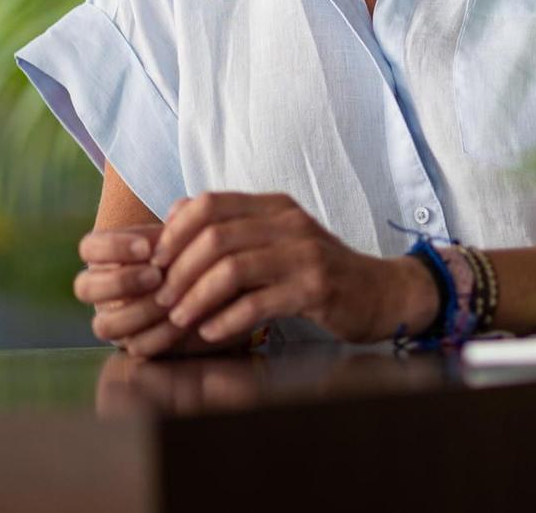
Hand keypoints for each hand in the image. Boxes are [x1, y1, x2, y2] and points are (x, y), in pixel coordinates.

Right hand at [74, 222, 252, 357]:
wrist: (224, 289)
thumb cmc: (200, 253)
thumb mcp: (194, 235)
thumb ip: (187, 221)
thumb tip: (182, 207)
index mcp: (111, 257)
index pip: (89, 248)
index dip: (112, 247)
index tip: (148, 247)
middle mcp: (105, 290)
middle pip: (85, 287)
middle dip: (121, 281)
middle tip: (156, 275)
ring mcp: (118, 319)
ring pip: (105, 324)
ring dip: (139, 311)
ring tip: (171, 299)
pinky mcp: (138, 343)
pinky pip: (136, 345)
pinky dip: (160, 334)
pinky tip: (184, 320)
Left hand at [141, 191, 435, 353]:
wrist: (379, 293)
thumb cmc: (318, 271)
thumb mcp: (277, 239)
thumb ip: (232, 227)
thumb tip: (176, 211)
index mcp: (275, 206)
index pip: (210, 203)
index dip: (174, 232)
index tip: (156, 264)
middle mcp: (290, 222)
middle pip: (215, 236)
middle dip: (179, 270)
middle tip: (163, 299)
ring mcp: (305, 254)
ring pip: (232, 268)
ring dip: (197, 297)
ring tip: (180, 319)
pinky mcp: (317, 288)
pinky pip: (259, 302)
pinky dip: (227, 320)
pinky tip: (211, 333)